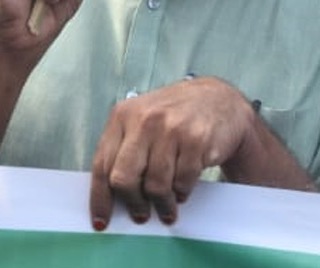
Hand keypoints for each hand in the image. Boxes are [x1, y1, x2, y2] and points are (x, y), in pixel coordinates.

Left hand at [89, 76, 258, 227]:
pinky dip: (181, 193)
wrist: (219, 99)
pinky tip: (182, 189)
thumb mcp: (142, 120)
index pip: (102, 164)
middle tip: (140, 213)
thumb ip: (124, 150)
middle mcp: (144, 119)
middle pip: (124, 178)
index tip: (102, 220)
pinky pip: (182, 183)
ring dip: (161, 204)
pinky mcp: (196, 140)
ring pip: (155, 186)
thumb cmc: (175, 114)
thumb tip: (111, 195)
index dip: (100, 198)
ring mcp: (171, 128)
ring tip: (166, 207)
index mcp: (123, 115)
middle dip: (132, 202)